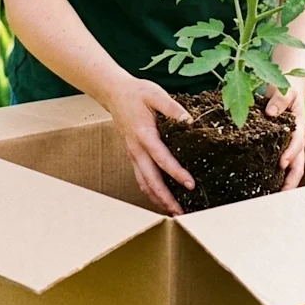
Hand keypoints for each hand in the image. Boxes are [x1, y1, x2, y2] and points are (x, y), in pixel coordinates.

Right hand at [103, 78, 193, 215]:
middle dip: (165, 198)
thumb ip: (173, 107)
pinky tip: (162, 197)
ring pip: (143, 183)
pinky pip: (141, 178)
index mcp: (144, 135)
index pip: (162, 159)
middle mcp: (136, 149)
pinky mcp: (133, 156)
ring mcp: (133, 155)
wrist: (114, 93)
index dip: (176, 173)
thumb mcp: (155, 94)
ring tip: (173, 211)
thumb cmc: (136, 93)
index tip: (190, 184)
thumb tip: (190, 121)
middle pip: (150, 180)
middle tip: (181, 212)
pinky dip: (151, 191)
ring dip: (157, 199)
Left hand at [264, 79, 304, 190]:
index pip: (297, 143)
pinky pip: (279, 164)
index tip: (282, 164)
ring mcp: (289, 144)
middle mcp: (295, 139)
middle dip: (292, 180)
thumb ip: (279, 99)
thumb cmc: (287, 88)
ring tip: (271, 198)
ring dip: (284, 183)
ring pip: (290, 168)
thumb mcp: (284, 89)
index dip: (291, 153)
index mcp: (298, 126)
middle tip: (282, 196)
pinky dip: (275, 176)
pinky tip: (263, 185)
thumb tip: (270, 113)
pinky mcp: (279, 146)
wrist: (289, 87)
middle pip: (298, 164)